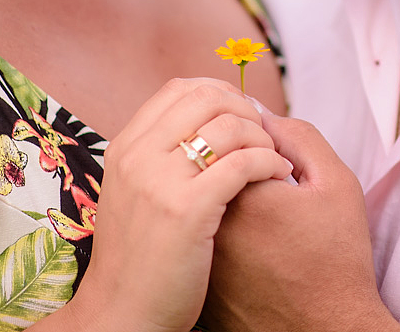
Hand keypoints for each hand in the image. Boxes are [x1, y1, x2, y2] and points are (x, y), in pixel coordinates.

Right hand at [63, 78, 292, 331]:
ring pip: (229, 127)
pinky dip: (270, 163)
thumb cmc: (140, 258)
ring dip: (263, 138)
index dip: (220, 92)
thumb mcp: (134, 192)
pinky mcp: (187, 211)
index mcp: (126, 147)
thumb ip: (158, 156)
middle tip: (265, 135)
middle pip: (207, 98)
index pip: (179, 89)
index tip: (243, 114)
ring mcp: (160, 182)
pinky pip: (243, 164)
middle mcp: (139, 157)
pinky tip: (279, 176)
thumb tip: (200, 124)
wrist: (120, 314)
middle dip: (246, 110)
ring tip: (275, 160)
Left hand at [200, 116, 399, 331]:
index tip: (281, 169)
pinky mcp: (196, 278)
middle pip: (209, 165)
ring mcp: (198, 254)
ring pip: (200, 199)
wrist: (326, 330)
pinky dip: (218, 229)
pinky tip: (252, 248)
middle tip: (274, 197)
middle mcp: (210, 221)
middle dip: (235, 164)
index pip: (228, 136)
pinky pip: (198, 233)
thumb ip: (298, 135)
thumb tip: (259, 115)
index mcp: (244, 192)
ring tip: (265, 224)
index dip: (257, 144)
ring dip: (223, 194)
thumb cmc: (337, 259)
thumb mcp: (335, 183)